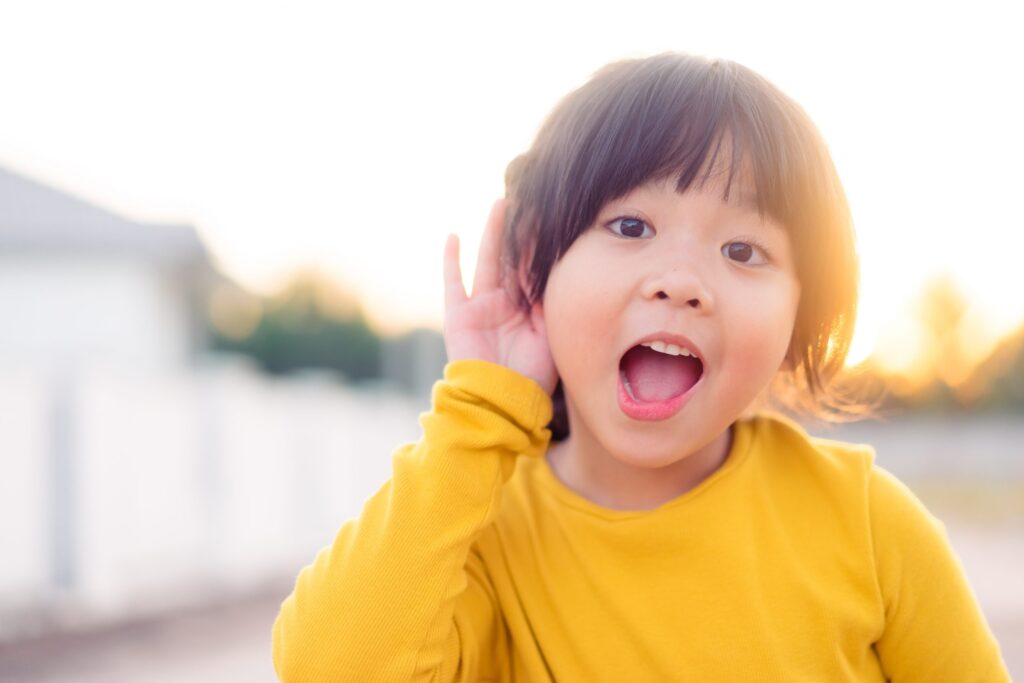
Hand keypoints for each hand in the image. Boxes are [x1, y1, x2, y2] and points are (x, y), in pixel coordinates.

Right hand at [443, 199, 557, 394]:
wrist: (501, 401)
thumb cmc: (531, 376)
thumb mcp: (552, 334)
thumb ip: (550, 303)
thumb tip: (552, 269)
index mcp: (530, 310)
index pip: (536, 270)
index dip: (543, 246)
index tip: (555, 218)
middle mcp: (506, 304)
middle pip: (514, 259)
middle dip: (522, 232)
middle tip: (531, 202)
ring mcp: (481, 307)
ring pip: (489, 261)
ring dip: (494, 233)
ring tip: (502, 203)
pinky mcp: (459, 314)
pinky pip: (453, 282)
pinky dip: (451, 260)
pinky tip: (453, 236)